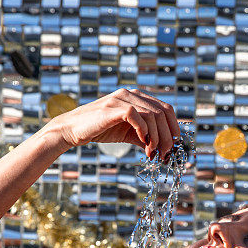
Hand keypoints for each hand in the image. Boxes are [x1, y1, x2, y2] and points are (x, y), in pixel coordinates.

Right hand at [51, 88, 180, 160]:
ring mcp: (122, 98)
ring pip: (152, 115)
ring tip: (152, 152)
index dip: (174, 128)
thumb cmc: (100, 130)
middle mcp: (132, 94)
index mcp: (138, 97)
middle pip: (163, 113)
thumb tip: (163, 150)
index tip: (173, 146)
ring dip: (157, 137)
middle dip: (168, 136)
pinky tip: (143, 143)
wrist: (73, 129)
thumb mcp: (128, 133)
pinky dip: (144, 131)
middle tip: (165, 154)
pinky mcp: (113, 108)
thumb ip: (145, 137)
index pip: (166, 109)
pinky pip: (136, 116)